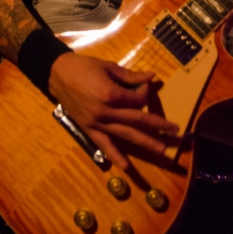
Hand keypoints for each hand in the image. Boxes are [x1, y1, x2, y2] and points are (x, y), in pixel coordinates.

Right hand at [48, 52, 178, 168]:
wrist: (56, 74)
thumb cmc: (84, 67)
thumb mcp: (109, 67)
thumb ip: (131, 76)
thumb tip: (152, 78)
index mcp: (112, 94)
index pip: (138, 100)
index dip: (145, 93)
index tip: (145, 85)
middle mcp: (106, 112)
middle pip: (137, 121)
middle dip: (158, 127)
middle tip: (176, 134)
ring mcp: (97, 123)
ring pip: (125, 136)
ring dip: (145, 143)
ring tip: (162, 151)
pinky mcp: (88, 129)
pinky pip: (104, 145)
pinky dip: (115, 156)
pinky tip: (126, 166)